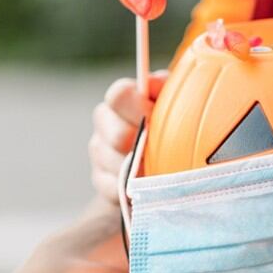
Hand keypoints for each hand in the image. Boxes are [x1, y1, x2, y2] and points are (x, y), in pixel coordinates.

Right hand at [89, 71, 166, 201]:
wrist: (164, 160)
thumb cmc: (171, 122)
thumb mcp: (172, 100)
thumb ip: (165, 88)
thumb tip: (155, 84)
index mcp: (121, 100)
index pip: (119, 95)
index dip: (138, 106)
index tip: (156, 116)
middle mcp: (105, 124)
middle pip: (118, 135)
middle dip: (143, 143)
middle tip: (164, 149)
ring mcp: (100, 153)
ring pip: (117, 164)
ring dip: (142, 169)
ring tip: (161, 169)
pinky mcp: (101, 181)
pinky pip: (116, 188)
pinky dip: (135, 189)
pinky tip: (150, 184)